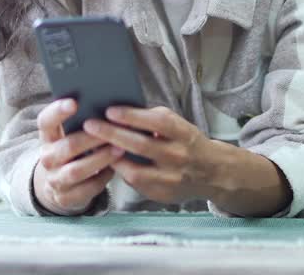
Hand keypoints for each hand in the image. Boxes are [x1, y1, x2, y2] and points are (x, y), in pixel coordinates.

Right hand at [32, 98, 123, 215]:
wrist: (59, 183)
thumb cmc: (74, 149)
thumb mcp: (70, 134)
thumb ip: (82, 120)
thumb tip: (107, 102)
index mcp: (47, 136)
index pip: (46, 121)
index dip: (58, 111)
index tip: (75, 102)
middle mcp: (47, 158)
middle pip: (68, 146)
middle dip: (92, 138)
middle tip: (113, 129)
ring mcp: (55, 179)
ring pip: (77, 170)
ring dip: (100, 159)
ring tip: (119, 149)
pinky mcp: (66, 198)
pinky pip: (87, 189)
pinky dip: (102, 178)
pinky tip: (115, 169)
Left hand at [84, 106, 219, 204]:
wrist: (213, 172)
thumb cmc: (188, 142)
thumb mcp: (178, 125)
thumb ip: (154, 119)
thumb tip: (121, 112)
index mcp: (182, 133)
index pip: (156, 122)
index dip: (132, 116)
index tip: (110, 110)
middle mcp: (178, 156)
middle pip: (141, 146)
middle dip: (112, 134)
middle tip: (90, 126)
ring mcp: (170, 179)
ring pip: (134, 171)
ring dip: (111, 158)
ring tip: (94, 147)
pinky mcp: (163, 194)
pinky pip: (135, 184)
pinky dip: (121, 172)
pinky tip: (110, 162)